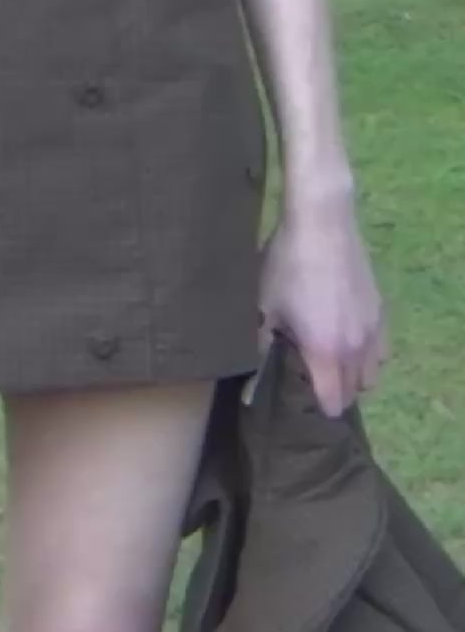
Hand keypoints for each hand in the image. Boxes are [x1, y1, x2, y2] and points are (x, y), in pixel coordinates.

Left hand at [257, 206, 388, 417]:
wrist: (322, 223)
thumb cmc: (286, 265)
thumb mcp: (265, 307)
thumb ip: (260, 348)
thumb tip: (250, 385)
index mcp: (326, 352)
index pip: (332, 404)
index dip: (316, 407)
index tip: (299, 398)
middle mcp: (356, 348)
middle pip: (353, 392)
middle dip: (333, 393)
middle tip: (309, 376)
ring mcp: (373, 330)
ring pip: (370, 374)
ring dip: (352, 376)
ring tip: (329, 359)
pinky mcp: (381, 311)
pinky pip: (380, 351)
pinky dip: (367, 355)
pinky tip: (346, 337)